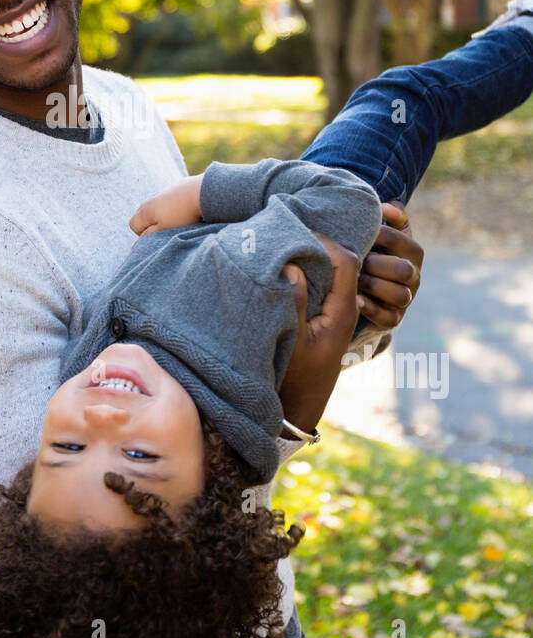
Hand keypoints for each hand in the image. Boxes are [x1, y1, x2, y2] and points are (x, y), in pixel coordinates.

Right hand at [129, 174, 203, 235]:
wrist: (200, 192)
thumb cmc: (182, 215)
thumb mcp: (164, 230)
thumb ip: (149, 235)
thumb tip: (142, 239)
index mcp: (144, 210)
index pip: (133, 225)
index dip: (143, 234)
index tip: (158, 236)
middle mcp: (150, 199)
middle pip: (143, 216)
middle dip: (152, 225)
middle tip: (168, 230)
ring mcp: (161, 192)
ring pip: (156, 208)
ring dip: (163, 216)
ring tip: (178, 220)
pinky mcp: (174, 188)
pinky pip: (168, 201)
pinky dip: (173, 207)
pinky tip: (184, 210)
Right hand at [279, 234, 359, 435]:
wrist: (299, 408)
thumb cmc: (294, 379)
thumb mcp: (292, 341)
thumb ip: (295, 303)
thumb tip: (294, 266)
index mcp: (343, 311)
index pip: (348, 262)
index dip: (326, 242)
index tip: (298, 232)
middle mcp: (345, 308)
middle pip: (346, 262)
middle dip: (323, 242)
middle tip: (293, 229)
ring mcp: (336, 312)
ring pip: (335, 272)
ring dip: (316, 255)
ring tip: (289, 242)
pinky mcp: (325, 316)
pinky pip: (325, 284)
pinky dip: (311, 270)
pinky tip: (290, 264)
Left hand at [356, 201, 422, 329]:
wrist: (371, 286)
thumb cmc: (375, 251)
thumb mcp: (384, 231)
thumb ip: (389, 216)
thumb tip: (387, 206)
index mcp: (413, 251)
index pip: (400, 240)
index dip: (378, 236)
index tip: (358, 233)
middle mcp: (414, 275)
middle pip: (403, 270)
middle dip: (376, 264)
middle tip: (356, 260)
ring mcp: (406, 298)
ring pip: (400, 295)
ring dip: (374, 286)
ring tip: (353, 280)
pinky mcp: (394, 318)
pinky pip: (388, 318)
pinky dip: (372, 309)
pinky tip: (356, 300)